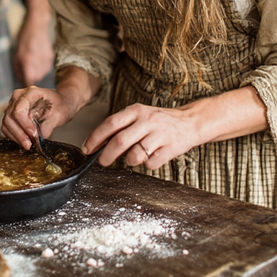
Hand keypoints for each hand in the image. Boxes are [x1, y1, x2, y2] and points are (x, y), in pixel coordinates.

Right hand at [1, 85, 79, 150]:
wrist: (59, 102)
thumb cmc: (60, 106)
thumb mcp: (60, 115)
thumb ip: (49, 125)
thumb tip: (39, 138)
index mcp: (31, 92)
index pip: (19, 109)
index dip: (25, 124)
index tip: (34, 135)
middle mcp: (18, 97)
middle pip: (10, 117)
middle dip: (19, 133)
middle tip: (29, 144)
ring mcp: (13, 105)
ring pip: (6, 122)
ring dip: (15, 136)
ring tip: (27, 145)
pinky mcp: (11, 114)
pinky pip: (6, 127)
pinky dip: (13, 136)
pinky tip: (23, 141)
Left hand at [14, 23, 53, 86]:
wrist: (37, 27)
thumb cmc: (23, 40)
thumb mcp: (16, 55)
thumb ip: (18, 69)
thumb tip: (20, 80)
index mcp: (28, 63)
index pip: (29, 81)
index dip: (26, 84)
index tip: (24, 83)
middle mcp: (38, 64)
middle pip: (36, 79)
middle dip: (31, 78)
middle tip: (27, 72)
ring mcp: (46, 61)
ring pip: (42, 74)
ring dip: (37, 73)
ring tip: (32, 64)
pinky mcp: (51, 58)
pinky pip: (47, 68)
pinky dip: (42, 67)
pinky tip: (38, 59)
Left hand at [83, 103, 199, 169]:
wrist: (190, 122)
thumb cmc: (159, 121)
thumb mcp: (140, 116)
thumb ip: (121, 127)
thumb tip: (98, 144)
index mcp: (136, 111)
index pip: (110, 124)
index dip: (95, 138)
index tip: (87, 149)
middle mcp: (147, 120)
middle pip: (119, 141)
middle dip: (106, 155)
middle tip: (102, 162)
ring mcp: (160, 134)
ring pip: (135, 155)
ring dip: (130, 161)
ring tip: (134, 157)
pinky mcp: (171, 148)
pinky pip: (151, 163)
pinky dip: (147, 165)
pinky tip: (151, 157)